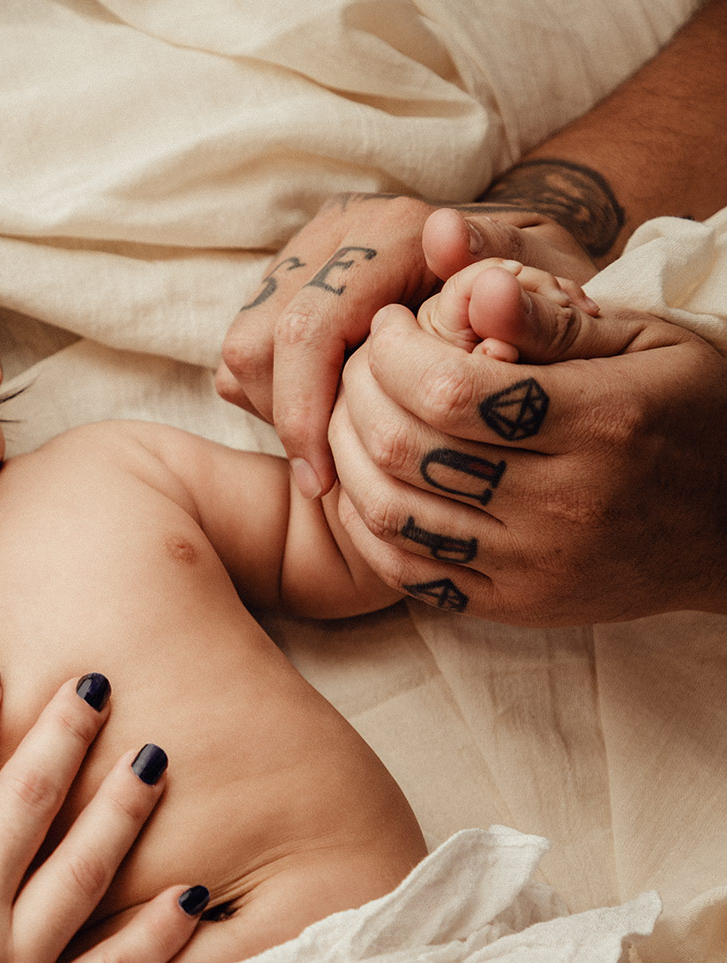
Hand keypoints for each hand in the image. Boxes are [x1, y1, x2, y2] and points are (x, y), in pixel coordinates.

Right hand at [218, 194, 595, 497]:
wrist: (526, 278)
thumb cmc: (543, 303)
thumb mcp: (551, 296)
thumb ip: (508, 281)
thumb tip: (446, 238)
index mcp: (394, 229)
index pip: (310, 326)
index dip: (305, 412)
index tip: (324, 482)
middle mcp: (338, 234)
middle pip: (259, 342)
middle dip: (286, 420)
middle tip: (325, 478)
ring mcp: (304, 258)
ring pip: (243, 352)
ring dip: (278, 412)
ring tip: (335, 448)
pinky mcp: (284, 286)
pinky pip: (246, 358)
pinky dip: (276, 401)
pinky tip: (331, 418)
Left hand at [327, 289, 726, 623]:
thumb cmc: (693, 413)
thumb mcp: (647, 343)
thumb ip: (552, 317)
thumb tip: (473, 282)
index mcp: (602, 424)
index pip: (448, 389)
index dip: (394, 351)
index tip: (390, 324)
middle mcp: (564, 503)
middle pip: (404, 449)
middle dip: (358, 392)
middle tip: (360, 362)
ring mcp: (535, 564)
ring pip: (391, 513)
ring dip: (346, 455)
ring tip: (354, 412)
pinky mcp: (514, 604)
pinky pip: (407, 568)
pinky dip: (366, 521)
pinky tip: (366, 477)